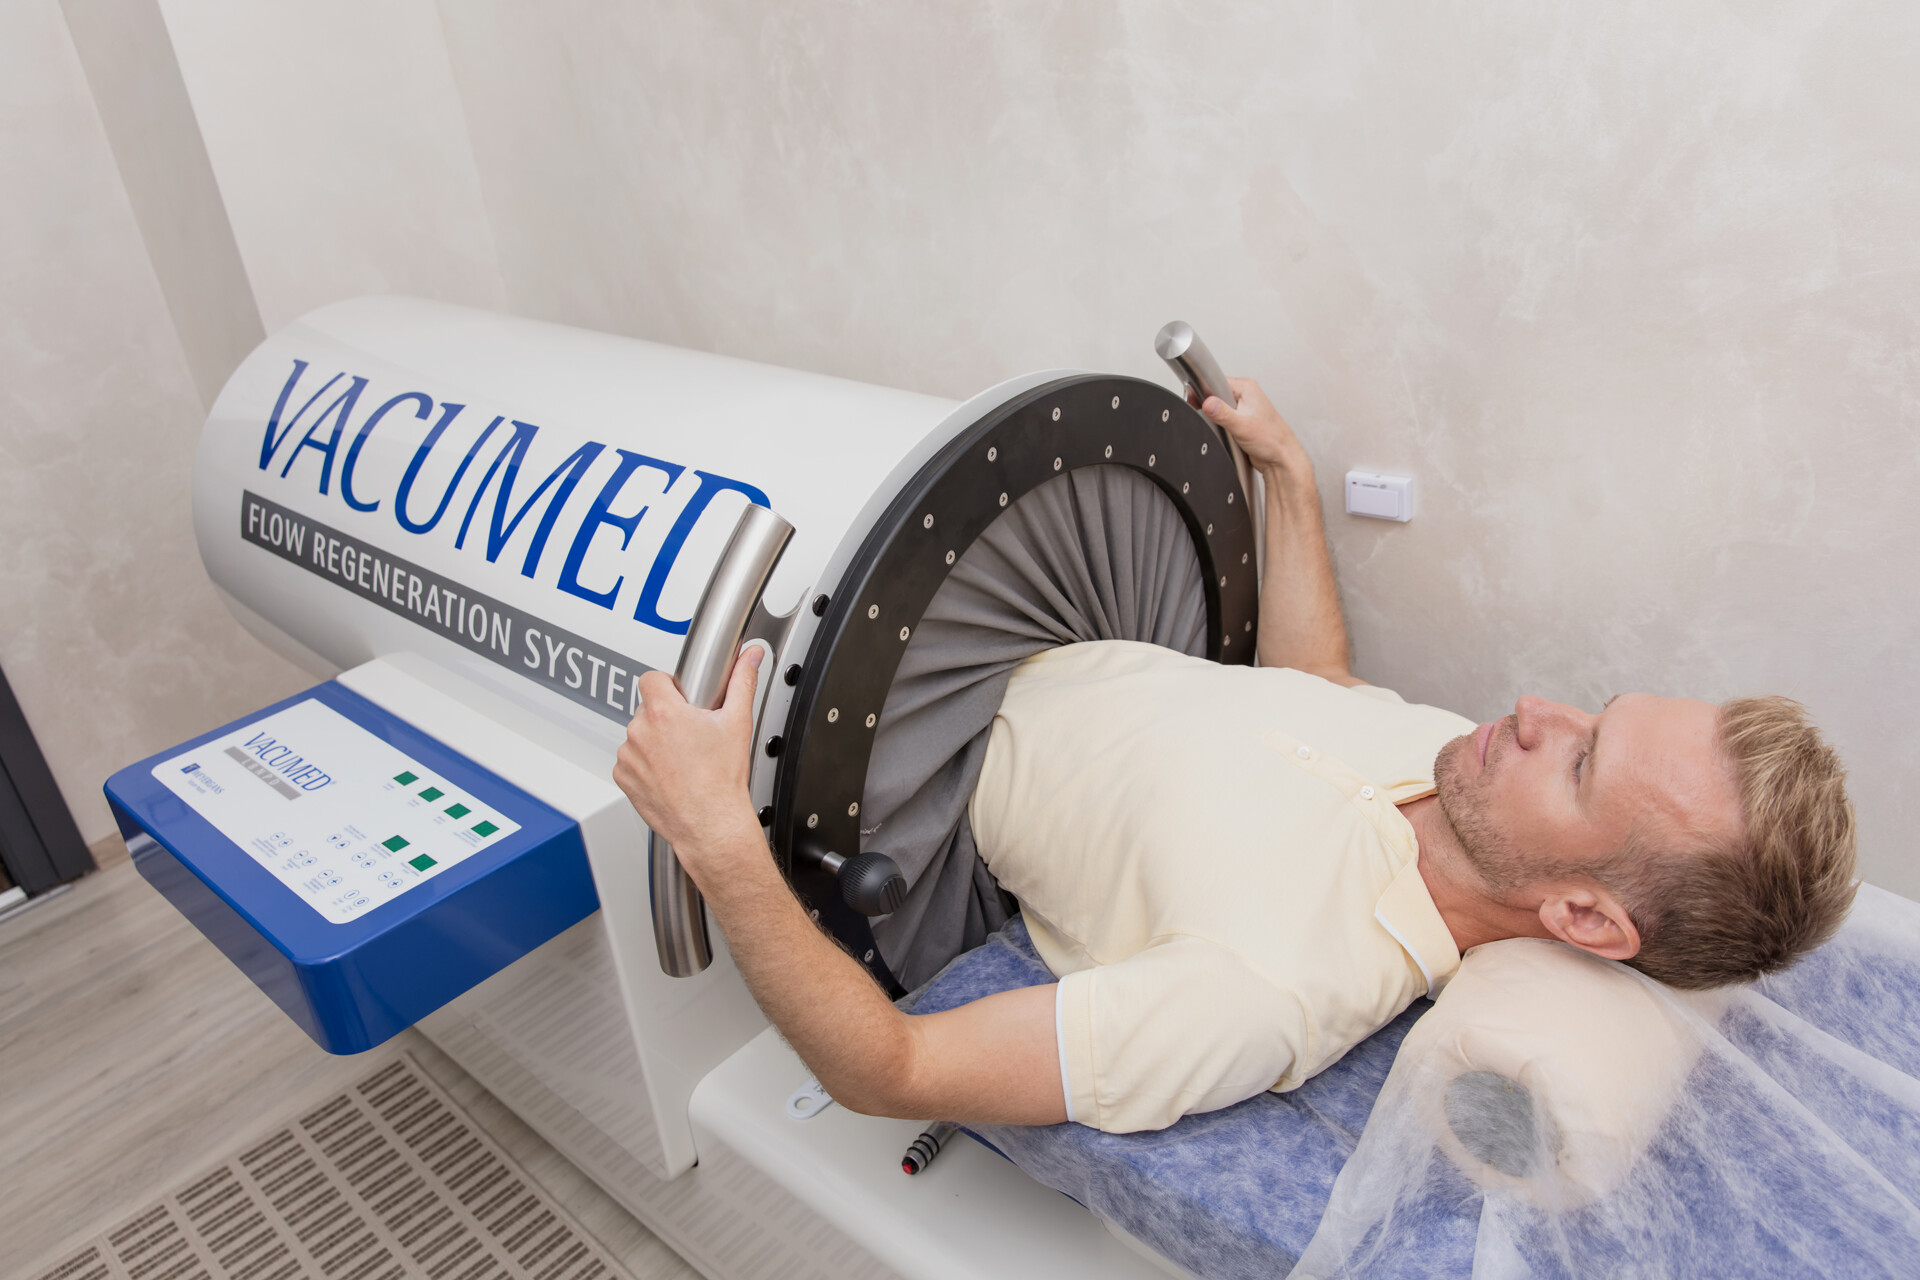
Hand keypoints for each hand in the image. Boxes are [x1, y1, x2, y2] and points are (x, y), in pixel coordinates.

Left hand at [614, 645, 765, 875]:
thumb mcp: (737, 723)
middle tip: (690, 734)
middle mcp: (640, 732)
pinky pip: (630, 761)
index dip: (667, 684)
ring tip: (681, 759)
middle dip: (666, 717)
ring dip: (654, 742)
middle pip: (647, 709)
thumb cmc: (721, 781)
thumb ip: (742, 682)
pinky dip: (645, 765)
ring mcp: (628, 756)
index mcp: (664, 713)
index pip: (651, 678)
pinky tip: (669, 774)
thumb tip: (750, 657)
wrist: (710, 824)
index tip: (680, 697)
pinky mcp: (624, 778)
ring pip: (638, 735)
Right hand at [1191, 377, 1310, 480]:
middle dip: (1211, 407)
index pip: (1216, 381)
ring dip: (1217, 418)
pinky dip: (1222, 425)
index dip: (1204, 393)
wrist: (1280, 457)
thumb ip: (1222, 413)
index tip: (1198, 403)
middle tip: (1215, 420)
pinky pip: (1224, 418)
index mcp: (1247, 388)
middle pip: (1216, 394)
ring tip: (1226, 428)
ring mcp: (1244, 407)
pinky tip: (1227, 433)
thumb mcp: (1242, 425)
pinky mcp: (1241, 419)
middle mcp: (1246, 395)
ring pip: (1219, 407)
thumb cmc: (1272, 440)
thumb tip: (1207, 403)